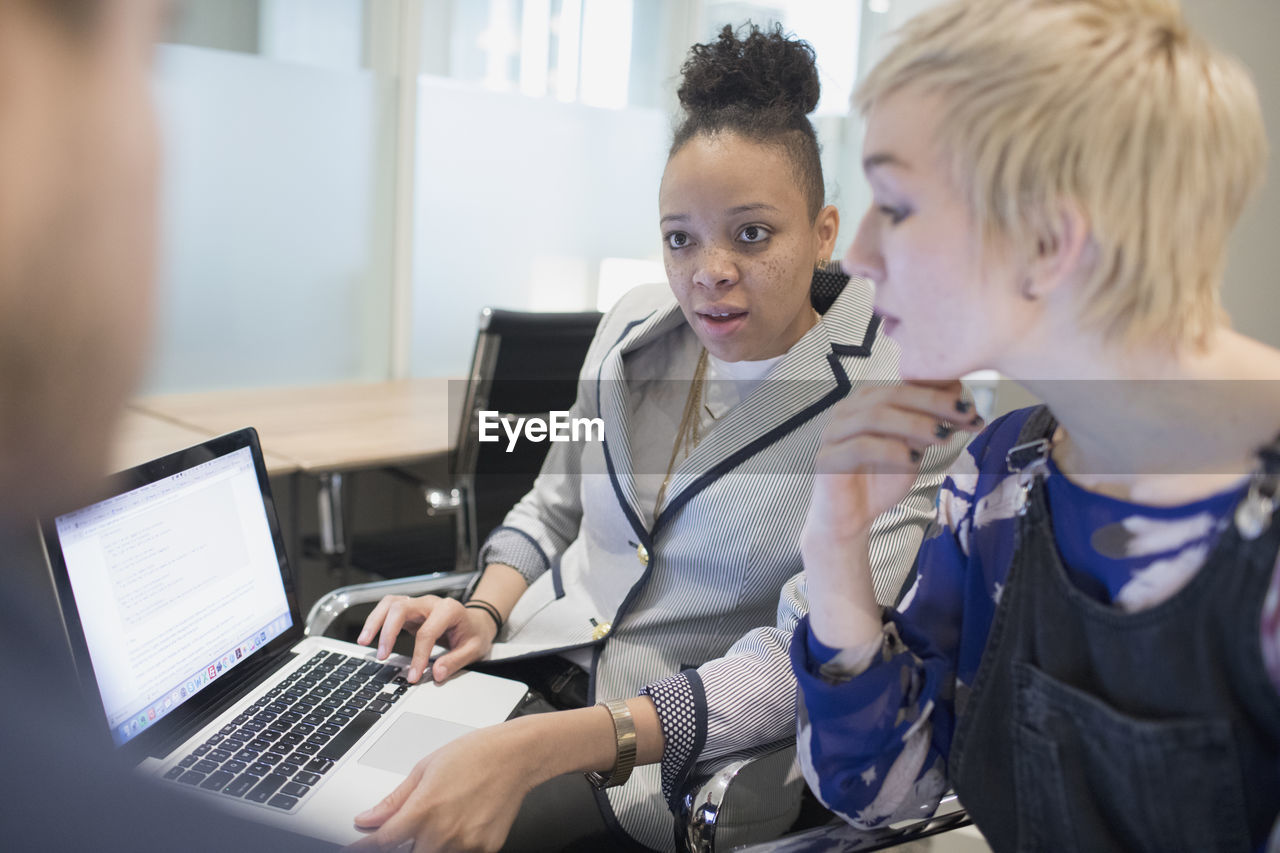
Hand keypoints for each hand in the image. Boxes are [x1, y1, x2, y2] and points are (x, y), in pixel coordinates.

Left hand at [348, 724, 534, 852]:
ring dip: (430, 846)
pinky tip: (461, 823)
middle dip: (404, 845)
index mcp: (424, 809)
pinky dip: (455, 845)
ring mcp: (466, 844)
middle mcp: (443, 832)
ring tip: (443, 819)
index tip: (356, 848)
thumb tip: (368, 818)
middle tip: (416, 824)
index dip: (364, 847)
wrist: (517, 756)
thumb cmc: (475, 754)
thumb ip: (394, 800)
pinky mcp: (485, 849)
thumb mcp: (425, 768)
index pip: (383, 842)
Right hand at [357, 594, 495, 683]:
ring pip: (390, 603)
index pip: (428, 632)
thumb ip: (455, 661)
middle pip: (402, 608)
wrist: (477, 622)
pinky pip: (388, 609)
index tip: (413, 676)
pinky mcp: (410, 610)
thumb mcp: (474, 649)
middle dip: (388, 631)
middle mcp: (431, 603)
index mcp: (449, 610)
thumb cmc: (474, 634)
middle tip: (382, 656)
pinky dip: (376, 619)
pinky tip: (369, 636)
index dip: (418, 655)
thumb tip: (436, 673)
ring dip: (375, 621)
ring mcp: (419, 604)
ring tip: (364, 642)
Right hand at [805, 380, 979, 542]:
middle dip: (932, 403)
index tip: (970, 407)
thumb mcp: (913, 449)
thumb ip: (929, 426)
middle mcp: (846, 411)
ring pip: (875, 416)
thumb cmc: (880, 480)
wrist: (850, 519)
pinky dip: (891, 450)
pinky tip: (914, 459)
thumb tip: (963, 404)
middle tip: (964, 414)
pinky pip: (860, 447)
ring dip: (914, 424)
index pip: (903, 385)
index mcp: (866, 402)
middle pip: (891, 395)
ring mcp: (833, 433)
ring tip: (943, 436)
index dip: (938, 392)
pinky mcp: (826, 458)